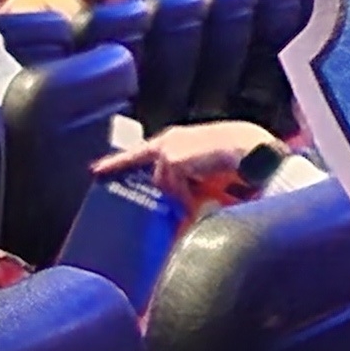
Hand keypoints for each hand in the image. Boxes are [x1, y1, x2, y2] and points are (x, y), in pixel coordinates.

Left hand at [93, 121, 280, 212]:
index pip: (140, 152)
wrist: (253, 151)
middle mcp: (167, 140)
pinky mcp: (171, 160)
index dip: (119, 162)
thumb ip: (189, 185)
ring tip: (206, 189)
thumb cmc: (239, 160)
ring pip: (162, 186)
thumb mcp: (208, 174)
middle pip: (145, 167)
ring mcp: (167, 149)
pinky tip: (202, 190)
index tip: (96, 169)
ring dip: (181, 194)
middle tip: (108, 178)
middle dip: (136, 176)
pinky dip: (187, 196)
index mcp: (176, 139)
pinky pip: (173, 190)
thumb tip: (180, 210)